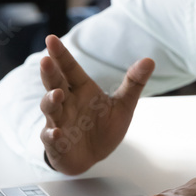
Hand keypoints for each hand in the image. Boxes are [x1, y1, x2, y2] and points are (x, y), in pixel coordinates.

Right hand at [39, 34, 154, 174]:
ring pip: (50, 109)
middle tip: (46, 60)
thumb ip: (134, 83)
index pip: (70, 69)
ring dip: (51, 101)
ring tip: (57, 95)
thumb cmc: (104, 126)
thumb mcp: (124, 105)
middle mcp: (66, 103)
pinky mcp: (56, 143)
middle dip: (50, 73)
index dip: (61, 55)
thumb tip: (150, 60)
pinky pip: (51, 138)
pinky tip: (56, 133)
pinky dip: (53, 135)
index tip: (52, 39)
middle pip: (55, 84)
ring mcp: (58, 122)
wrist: (94, 156)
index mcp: (81, 89)